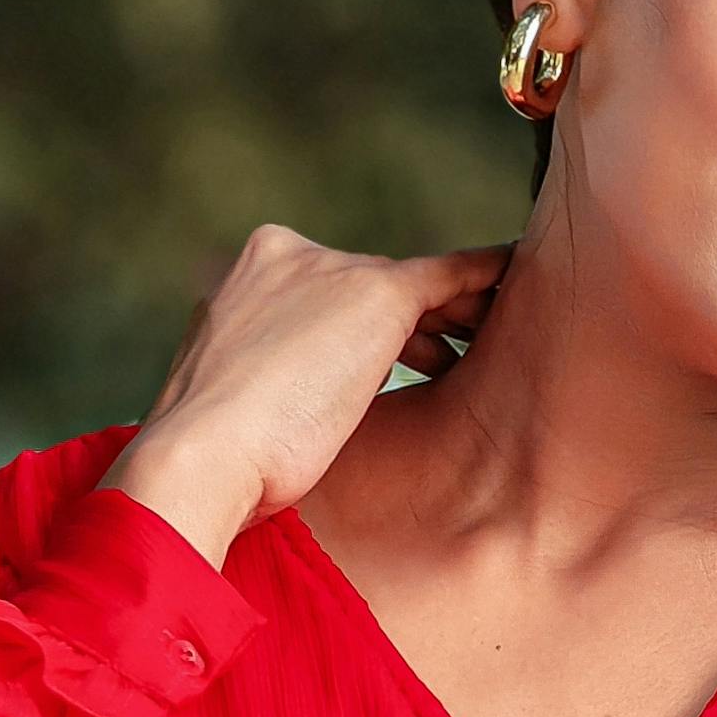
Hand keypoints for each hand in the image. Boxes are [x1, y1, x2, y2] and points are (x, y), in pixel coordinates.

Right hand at [102, 219, 511, 563]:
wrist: (200, 458)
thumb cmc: (214, 460)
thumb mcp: (239, 404)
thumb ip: (273, 379)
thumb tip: (303, 406)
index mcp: (241, 281)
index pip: (320, 294)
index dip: (358, 333)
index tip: (382, 364)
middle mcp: (282, 255)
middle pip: (366, 286)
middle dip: (410, 325)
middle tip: (450, 359)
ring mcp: (329, 267)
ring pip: (412, 286)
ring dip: (452, 315)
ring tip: (488, 340)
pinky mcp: (375, 293)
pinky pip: (449, 276)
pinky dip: (484, 279)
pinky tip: (516, 283)